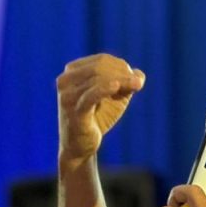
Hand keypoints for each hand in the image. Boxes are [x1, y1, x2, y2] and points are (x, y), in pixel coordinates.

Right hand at [56, 53, 145, 169]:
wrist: (82, 146)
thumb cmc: (98, 118)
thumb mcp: (114, 98)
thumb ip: (126, 84)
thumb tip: (140, 74)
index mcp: (72, 72)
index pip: (101, 60)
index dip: (121, 66)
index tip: (137, 79)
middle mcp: (65, 81)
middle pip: (99, 67)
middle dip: (123, 73)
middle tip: (139, 83)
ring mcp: (67, 95)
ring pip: (98, 79)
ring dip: (122, 81)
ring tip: (137, 86)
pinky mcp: (73, 111)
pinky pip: (91, 96)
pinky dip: (105, 89)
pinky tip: (117, 87)